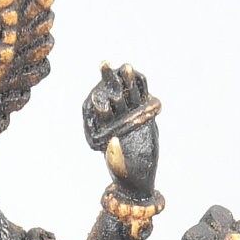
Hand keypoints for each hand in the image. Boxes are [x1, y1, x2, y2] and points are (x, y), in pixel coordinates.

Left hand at [80, 63, 159, 192]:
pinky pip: (141, 96)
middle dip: (108, 81)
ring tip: (126, 66)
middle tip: (104, 64)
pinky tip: (139, 76)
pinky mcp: (143, 113)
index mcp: (102, 130)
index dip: (98, 103)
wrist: (138, 176)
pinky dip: (140, 86)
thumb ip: (114, 156)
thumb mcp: (117, 168)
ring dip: (126, 80)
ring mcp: (128, 114)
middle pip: (109, 96)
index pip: (98, 114)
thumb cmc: (124, 174)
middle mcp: (113, 120)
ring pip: (126, 94)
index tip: (97, 96)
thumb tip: (113, 140)